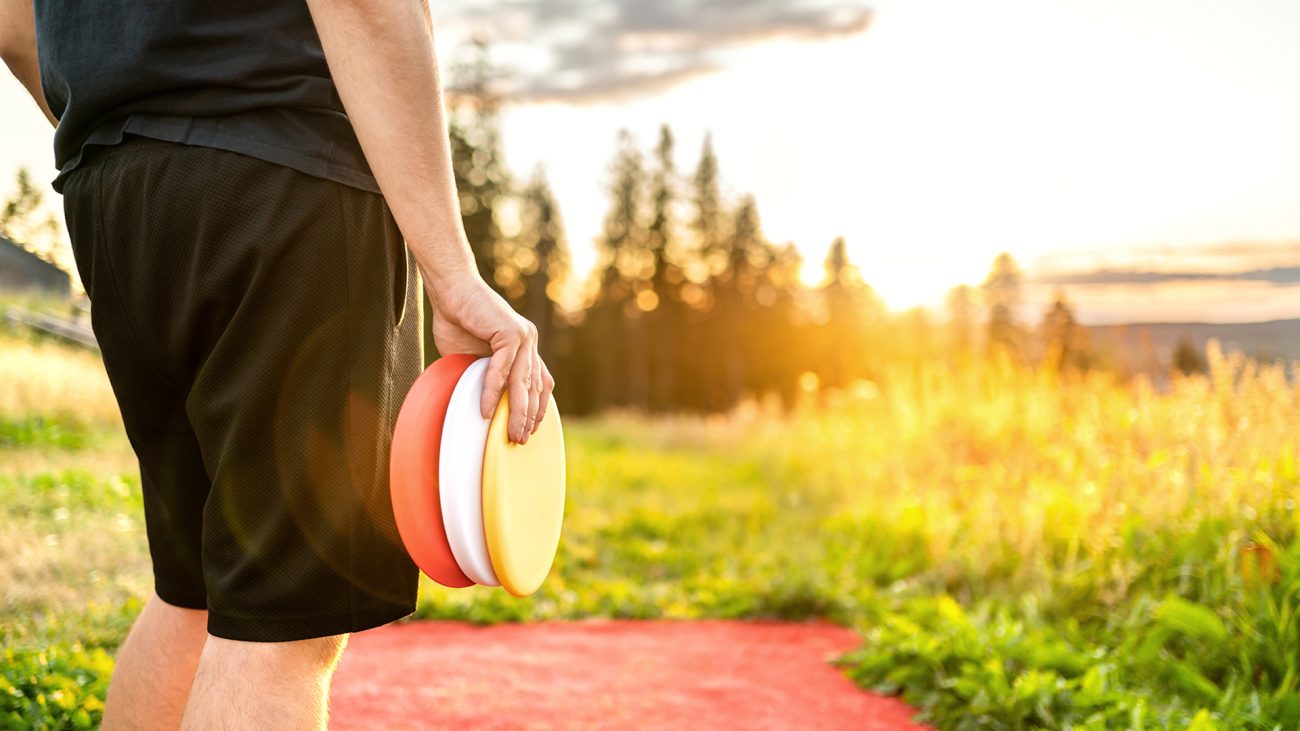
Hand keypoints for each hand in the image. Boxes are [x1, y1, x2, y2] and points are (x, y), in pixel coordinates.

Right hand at [427, 273, 553, 443]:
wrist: (450, 289)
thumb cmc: (457, 321)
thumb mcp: (473, 357)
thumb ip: (483, 376)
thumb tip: (480, 406)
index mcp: (525, 346)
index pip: (540, 382)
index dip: (538, 408)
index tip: (531, 429)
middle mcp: (529, 341)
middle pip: (535, 387)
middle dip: (529, 417)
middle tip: (520, 440)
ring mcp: (523, 336)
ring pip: (523, 382)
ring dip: (516, 411)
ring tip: (509, 433)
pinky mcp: (510, 333)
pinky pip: (502, 370)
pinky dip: (493, 392)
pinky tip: (486, 410)